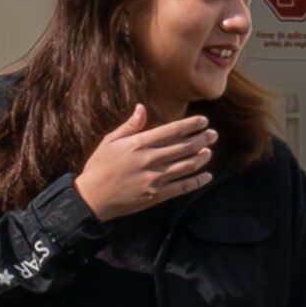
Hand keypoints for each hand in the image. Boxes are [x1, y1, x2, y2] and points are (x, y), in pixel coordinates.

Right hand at [75, 104, 213, 219]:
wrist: (92, 198)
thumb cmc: (99, 167)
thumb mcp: (110, 141)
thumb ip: (129, 126)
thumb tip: (142, 108)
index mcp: (138, 144)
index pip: (172, 131)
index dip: (191, 125)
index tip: (203, 120)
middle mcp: (149, 160)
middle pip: (184, 147)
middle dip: (202, 139)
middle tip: (213, 134)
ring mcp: (154, 179)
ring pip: (186, 166)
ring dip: (202, 158)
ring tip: (209, 151)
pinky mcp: (156, 196)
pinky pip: (182, 187)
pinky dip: (197, 181)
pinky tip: (207, 176)